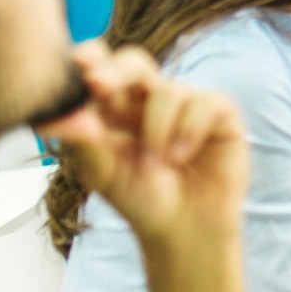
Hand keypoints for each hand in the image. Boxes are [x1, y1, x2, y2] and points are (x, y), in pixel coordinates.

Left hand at [38, 42, 248, 252]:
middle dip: (117, 72)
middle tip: (98, 85)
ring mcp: (186, 103)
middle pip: (134, 63)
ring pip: (168, 90)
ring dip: (156, 130)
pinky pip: (203, 103)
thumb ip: (83, 140)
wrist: (183, 230)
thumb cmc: (140, 199)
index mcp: (115, 106)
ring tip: (155, 164)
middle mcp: (149, 98)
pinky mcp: (220, 112)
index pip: (101, 68)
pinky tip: (182, 157)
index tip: (78, 66)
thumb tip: (70, 112)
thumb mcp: (101, 172)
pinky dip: (188, 131)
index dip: (91, 61)